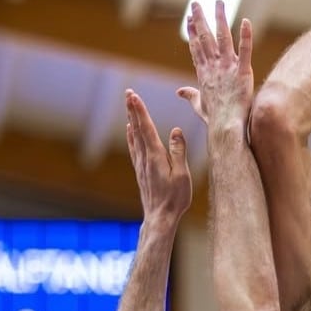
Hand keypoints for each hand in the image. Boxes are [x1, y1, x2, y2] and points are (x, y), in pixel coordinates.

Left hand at [125, 88, 192, 223]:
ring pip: (134, 136)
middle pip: (137, 128)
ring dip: (131, 119)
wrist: (160, 217)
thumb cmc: (175, 198)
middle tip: (128, 93)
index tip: (133, 96)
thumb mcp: (182, 175)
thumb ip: (178, 151)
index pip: (146, 128)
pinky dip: (131, 134)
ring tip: (128, 106)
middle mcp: (145, 157)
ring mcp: (141, 164)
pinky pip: (134, 147)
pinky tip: (130, 130)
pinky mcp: (141, 170)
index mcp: (156, 156)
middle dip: (133, 109)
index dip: (140, 110)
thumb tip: (175, 130)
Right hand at [177, 0, 253, 131]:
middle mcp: (213, 67)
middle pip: (205, 38)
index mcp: (204, 73)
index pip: (196, 48)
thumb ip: (190, 95)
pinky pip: (245, 51)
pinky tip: (246, 22)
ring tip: (218, 2)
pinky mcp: (243, 73)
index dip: (192, 32)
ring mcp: (228, 68)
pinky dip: (246, 36)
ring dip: (220, 19)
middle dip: (200, 19)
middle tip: (196, 3)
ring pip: (222, 38)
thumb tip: (180, 91)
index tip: (189, 18)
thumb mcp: (199, 105)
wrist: (226, 128)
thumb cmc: (214, 119)